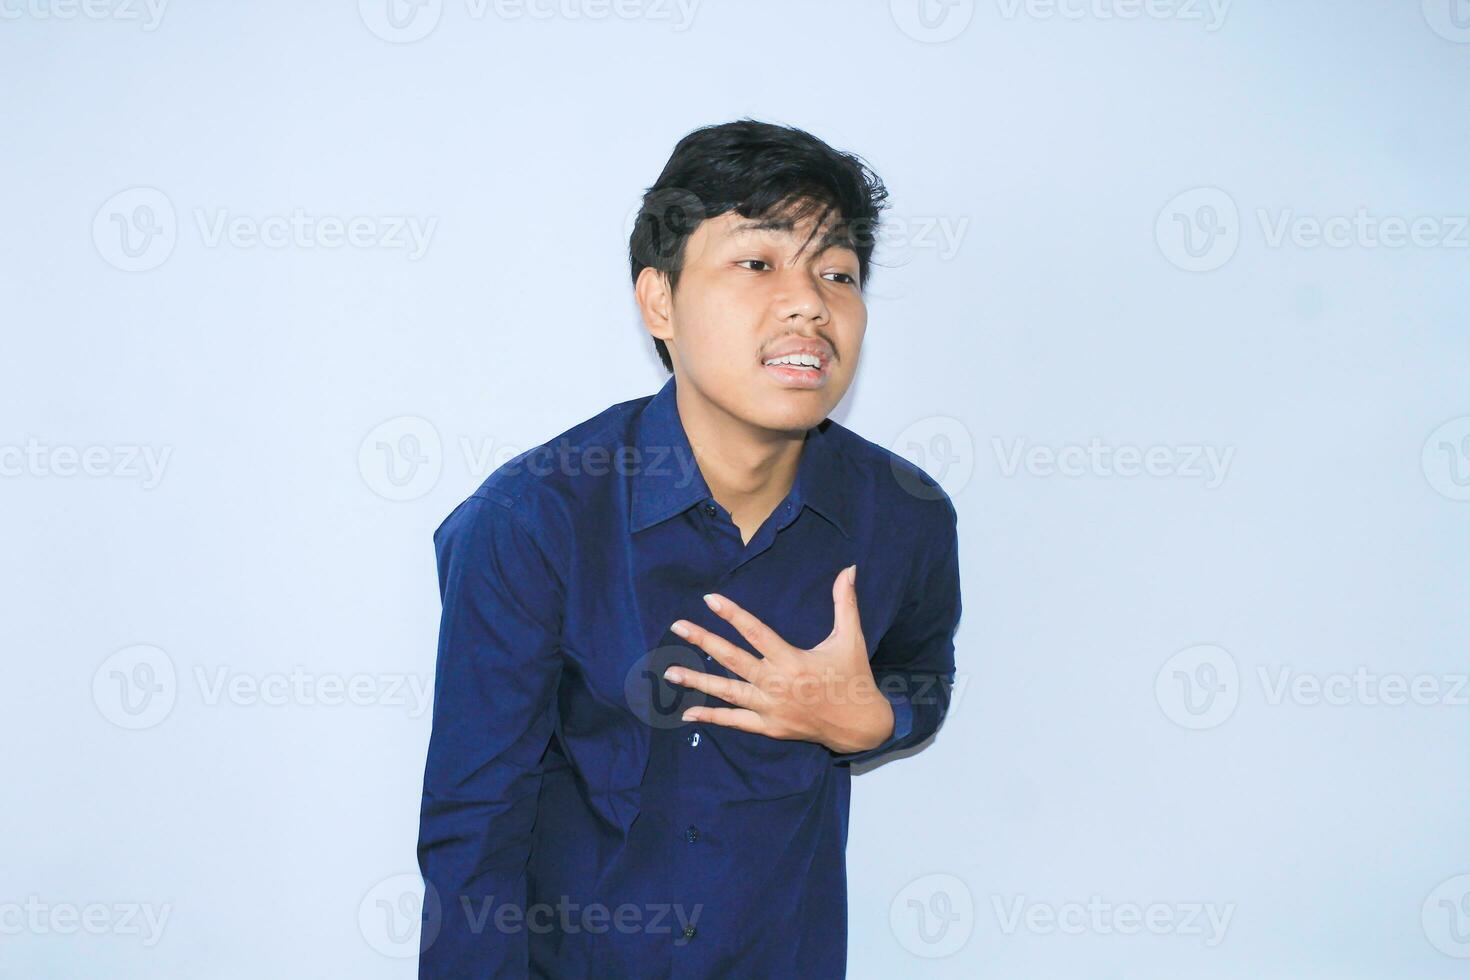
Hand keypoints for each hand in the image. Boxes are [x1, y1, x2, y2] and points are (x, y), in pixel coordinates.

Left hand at [664, 564, 893, 753]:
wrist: (859, 726)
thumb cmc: (853, 677)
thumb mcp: (851, 639)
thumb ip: (845, 602)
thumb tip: (850, 568)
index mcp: (793, 660)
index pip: (756, 633)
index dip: (732, 615)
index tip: (710, 599)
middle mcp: (777, 684)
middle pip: (732, 659)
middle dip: (703, 641)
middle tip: (678, 626)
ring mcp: (770, 708)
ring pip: (727, 692)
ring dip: (697, 680)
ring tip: (671, 671)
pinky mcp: (769, 727)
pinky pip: (735, 721)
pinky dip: (711, 717)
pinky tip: (688, 712)